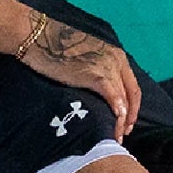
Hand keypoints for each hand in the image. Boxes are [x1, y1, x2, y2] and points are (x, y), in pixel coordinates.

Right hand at [24, 19, 140, 139]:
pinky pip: (112, 96)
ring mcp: (107, 67)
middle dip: (130, 117)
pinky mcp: (94, 74)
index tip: (127, 121)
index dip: (133, 106)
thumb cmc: (57, 47)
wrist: (40, 37)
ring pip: (123, 99)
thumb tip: (99, 91)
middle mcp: (116, 60)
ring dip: (121, 121)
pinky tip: (115, 122)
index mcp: (116, 55)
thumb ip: (98, 70)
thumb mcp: (86, 57)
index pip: (132, 86)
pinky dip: (117, 111)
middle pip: (131, 94)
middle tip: (123, 133)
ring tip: (115, 136)